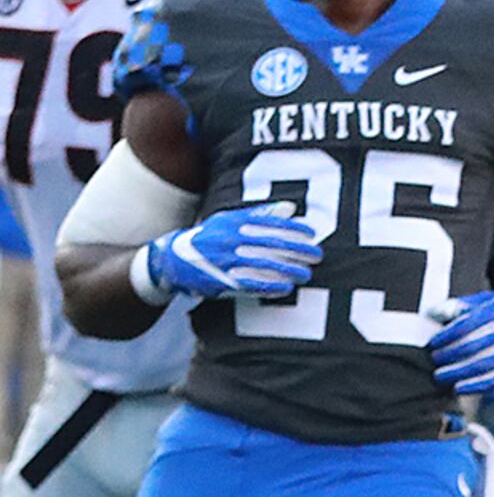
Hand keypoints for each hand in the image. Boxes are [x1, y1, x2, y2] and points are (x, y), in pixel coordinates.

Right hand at [141, 205, 323, 303]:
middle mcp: (227, 239)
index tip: (311, 234)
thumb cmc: (210, 237)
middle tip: (317, 255)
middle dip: (296, 250)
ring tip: (307, 274)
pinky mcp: (219, 280)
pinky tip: (286, 288)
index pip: (267, 223)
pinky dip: (268, 286)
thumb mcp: (229, 220)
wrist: (173, 259)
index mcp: (231, 222)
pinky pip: (248, 284)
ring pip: (262, 265)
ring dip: (287, 270)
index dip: (291, 229)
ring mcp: (223, 260)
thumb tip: (291, 208)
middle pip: (269, 244)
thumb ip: (260, 214)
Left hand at [426, 286, 493, 398]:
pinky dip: (481, 386)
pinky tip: (465, 388)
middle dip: (449, 358)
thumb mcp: (491, 299)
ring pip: (486, 367)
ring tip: (444, 378)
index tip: (433, 344)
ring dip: (460, 375)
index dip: (446, 337)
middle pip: (473, 348)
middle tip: (435, 362)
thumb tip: (434, 312)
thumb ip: (462, 306)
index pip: (466, 326)